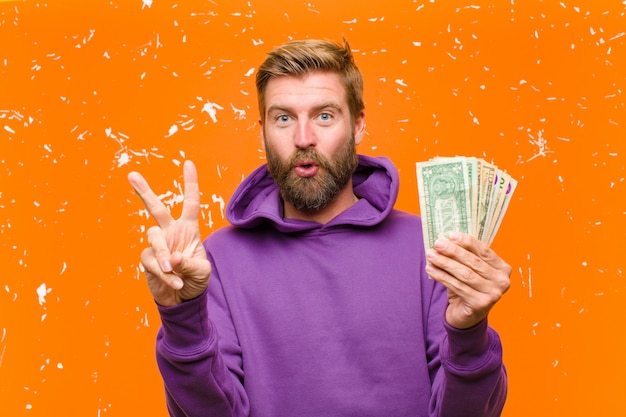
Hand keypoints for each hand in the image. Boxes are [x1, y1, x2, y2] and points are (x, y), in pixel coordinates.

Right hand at [128, 160, 210, 305]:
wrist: (183, 299)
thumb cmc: (195, 280)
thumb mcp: (201, 271)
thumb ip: (189, 263)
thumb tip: (172, 258)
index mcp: (188, 229)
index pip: (190, 203)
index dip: (190, 184)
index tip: (188, 163)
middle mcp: (171, 232)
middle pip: (156, 208)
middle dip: (144, 192)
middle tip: (131, 175)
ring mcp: (157, 245)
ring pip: (154, 239)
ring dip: (164, 256)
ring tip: (174, 272)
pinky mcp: (147, 259)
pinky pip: (152, 261)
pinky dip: (165, 274)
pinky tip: (175, 283)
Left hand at [425, 232, 510, 328]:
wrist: (467, 316)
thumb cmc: (468, 287)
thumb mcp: (470, 270)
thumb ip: (464, 256)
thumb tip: (445, 240)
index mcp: (503, 268)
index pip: (485, 251)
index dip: (468, 242)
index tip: (451, 235)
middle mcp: (503, 281)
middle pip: (474, 262)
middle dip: (453, 251)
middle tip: (438, 243)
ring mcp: (494, 294)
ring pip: (464, 274)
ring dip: (445, 263)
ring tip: (431, 255)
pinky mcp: (481, 304)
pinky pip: (457, 286)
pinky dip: (442, 276)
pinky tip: (431, 269)